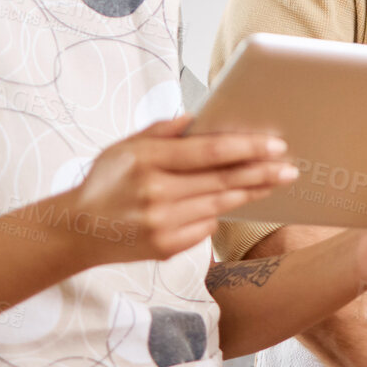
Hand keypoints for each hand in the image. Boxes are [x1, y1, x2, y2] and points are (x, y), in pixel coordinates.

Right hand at [59, 115, 296, 267]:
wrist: (77, 231)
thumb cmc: (105, 182)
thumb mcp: (124, 146)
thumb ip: (161, 131)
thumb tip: (197, 118)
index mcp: (147, 160)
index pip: (209, 152)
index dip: (246, 148)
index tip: (274, 144)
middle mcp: (155, 193)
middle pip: (222, 180)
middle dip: (261, 172)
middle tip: (289, 167)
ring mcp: (161, 224)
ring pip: (219, 205)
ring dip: (251, 193)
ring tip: (275, 182)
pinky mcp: (165, 248)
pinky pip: (206, 228)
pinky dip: (218, 214)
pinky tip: (234, 203)